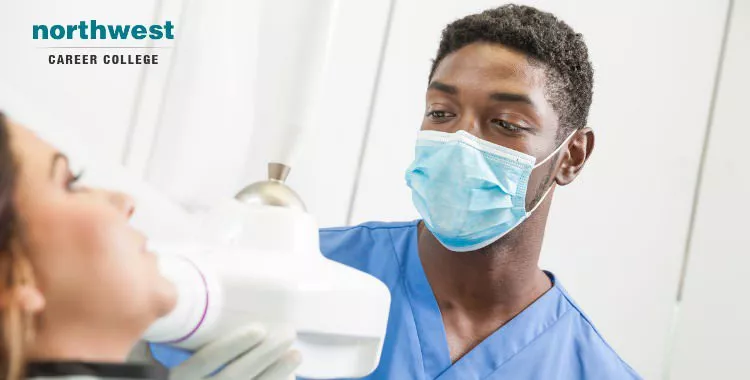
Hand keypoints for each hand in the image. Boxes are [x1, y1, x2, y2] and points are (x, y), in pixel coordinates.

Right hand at [169, 324, 300, 379]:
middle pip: (235, 374)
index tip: (259, 329)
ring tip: (296, 354)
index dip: (232, 345)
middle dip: (265, 354)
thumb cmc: (188, 369)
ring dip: (277, 372)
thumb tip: (216, 300)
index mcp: (179, 376)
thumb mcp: (179, 356)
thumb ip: (192, 338)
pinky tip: (290, 376)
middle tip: (288, 333)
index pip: (205, 360)